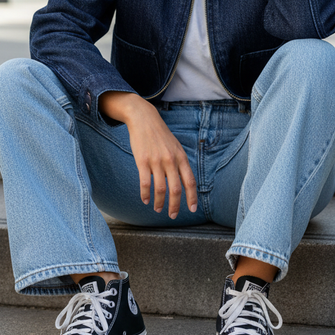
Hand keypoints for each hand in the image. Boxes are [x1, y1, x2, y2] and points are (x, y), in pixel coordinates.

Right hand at [99, 92, 197, 218]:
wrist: (144, 119)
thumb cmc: (160, 135)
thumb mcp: (175, 147)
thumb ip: (180, 163)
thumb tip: (184, 182)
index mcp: (181, 157)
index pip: (190, 181)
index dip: (192, 197)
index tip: (192, 209)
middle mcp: (171, 160)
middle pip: (176, 189)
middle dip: (175, 206)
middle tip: (172, 215)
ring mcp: (156, 161)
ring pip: (160, 189)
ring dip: (160, 202)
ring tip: (158, 209)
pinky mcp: (142, 161)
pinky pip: (145, 183)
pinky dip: (145, 194)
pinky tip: (145, 200)